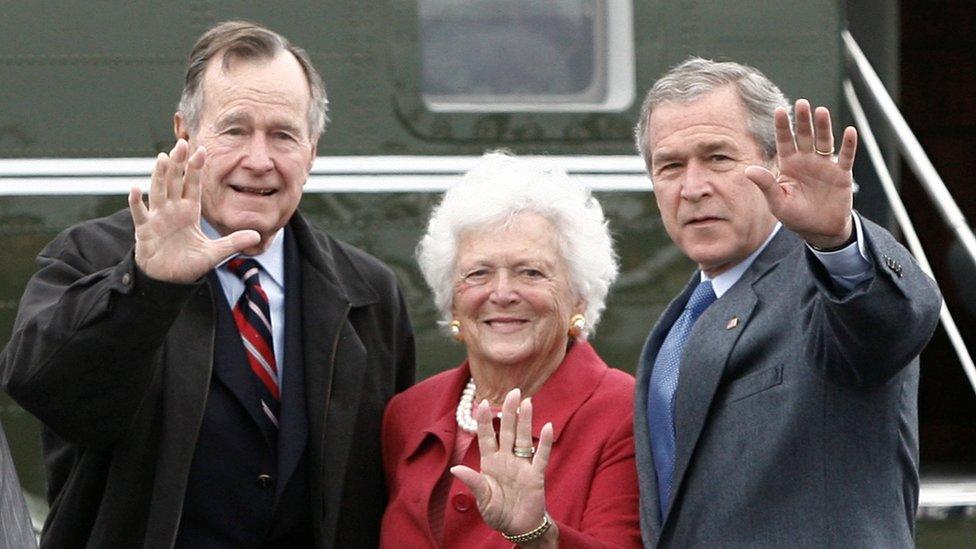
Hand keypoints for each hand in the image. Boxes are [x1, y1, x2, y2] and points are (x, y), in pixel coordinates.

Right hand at [128, 139, 259, 282]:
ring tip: (163, 158)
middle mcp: (173, 210)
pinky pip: (139, 214)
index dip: (196, 169)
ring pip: (158, 191)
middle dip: (179, 164)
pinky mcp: (145, 230)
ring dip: (160, 175)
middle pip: (175, 182)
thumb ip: (233, 243)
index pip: (193, 185)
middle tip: (181, 143)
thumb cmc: (189, 264)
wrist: (168, 280)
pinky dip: (136, 202)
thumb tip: (256, 235)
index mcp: (189, 212)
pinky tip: (135, 189)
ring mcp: (157, 218)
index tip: (201, 150)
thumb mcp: (215, 253)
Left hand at [451, 388, 555, 541]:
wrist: (518, 527)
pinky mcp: (536, 475)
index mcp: (490, 463)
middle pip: (507, 431)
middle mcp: (506, 459)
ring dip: (525, 420)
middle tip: (513, 392)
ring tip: (527, 401)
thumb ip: (473, 482)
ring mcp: (522, 465)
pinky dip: (544, 442)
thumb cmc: (498, 513)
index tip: (483, 403)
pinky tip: (547, 426)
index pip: (487, 437)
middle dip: (509, 412)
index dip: (485, 421)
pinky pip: (541, 456)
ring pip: (523, 438)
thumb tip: (454, 469)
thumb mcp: (483, 499)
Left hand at [745, 99, 857, 248]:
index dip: (782, 126)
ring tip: (821, 111)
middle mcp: (806, 160)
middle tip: (802, 103)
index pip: (784, 141)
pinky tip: (850, 132)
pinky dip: (849, 145)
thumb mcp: (777, 202)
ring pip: (824, 141)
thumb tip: (748, 170)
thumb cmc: (796, 216)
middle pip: (804, 135)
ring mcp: (825, 165)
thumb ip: (766, 184)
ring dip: (823, 127)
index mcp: (788, 165)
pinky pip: (845, 156)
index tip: (780, 110)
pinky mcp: (841, 174)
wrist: (819, 231)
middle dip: (803, 120)